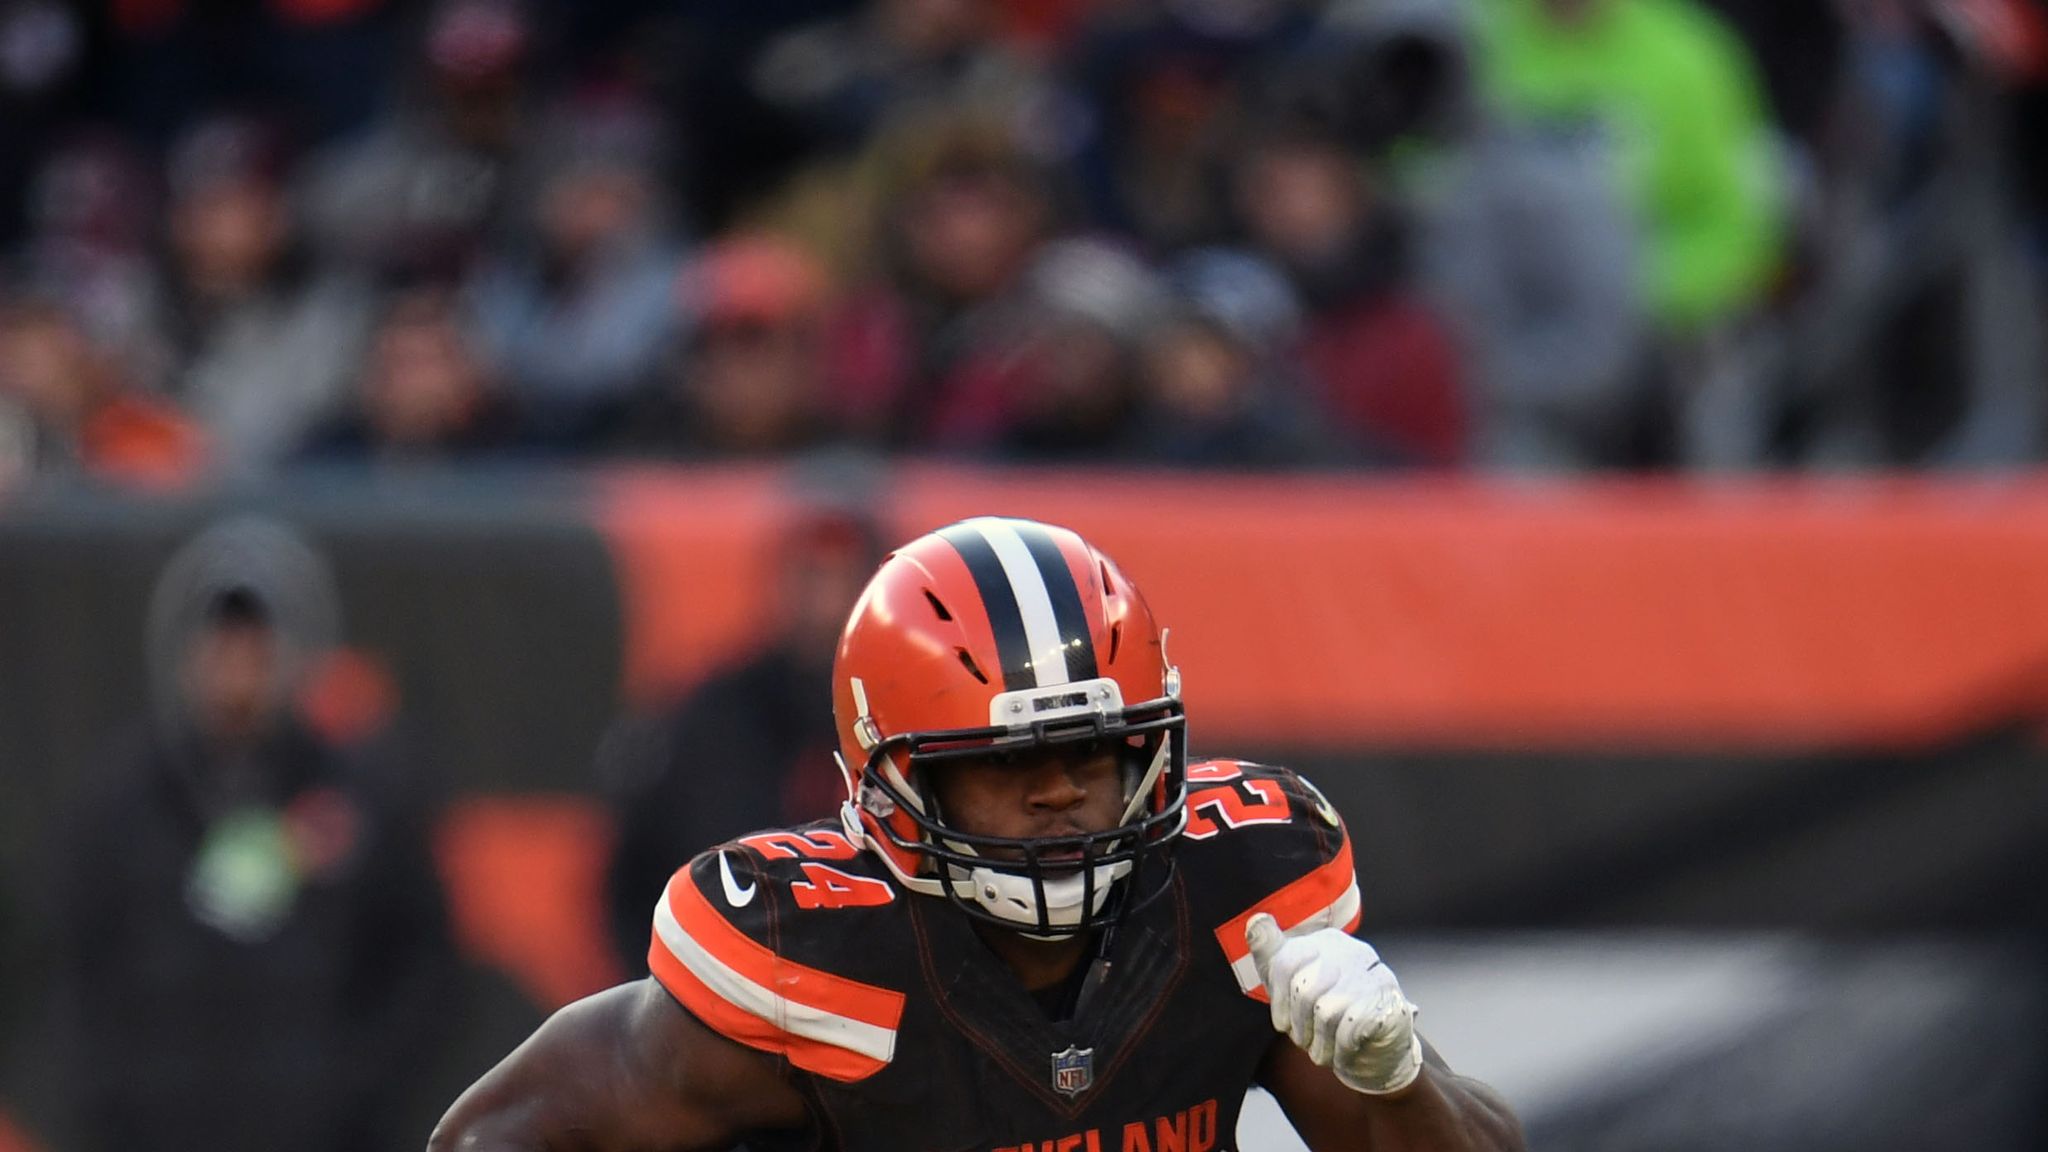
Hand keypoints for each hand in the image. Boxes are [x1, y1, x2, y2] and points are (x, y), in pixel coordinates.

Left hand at [1245, 912, 1422, 1095]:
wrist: (1377, 1055)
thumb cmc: (1330, 1019)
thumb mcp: (1290, 986)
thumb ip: (1271, 954)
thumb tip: (1256, 922)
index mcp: (1326, 943)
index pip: (1286, 962)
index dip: (1279, 1001)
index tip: (1284, 1022)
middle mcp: (1353, 952)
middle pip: (1304, 990)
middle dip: (1300, 1027)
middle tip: (1307, 1042)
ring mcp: (1375, 976)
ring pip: (1326, 1011)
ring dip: (1321, 1043)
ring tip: (1325, 1051)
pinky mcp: (1389, 1002)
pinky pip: (1350, 1029)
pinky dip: (1341, 1050)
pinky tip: (1344, 1053)